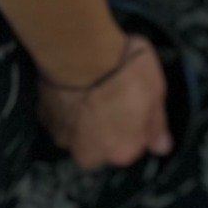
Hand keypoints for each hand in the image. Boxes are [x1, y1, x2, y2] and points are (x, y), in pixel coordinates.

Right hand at [36, 35, 173, 168]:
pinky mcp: (45, 120)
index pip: (134, 145)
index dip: (136, 123)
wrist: (80, 53)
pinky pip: (61, 119)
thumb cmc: (124, 70)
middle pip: (104, 144)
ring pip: (80, 133)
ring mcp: (65, 139)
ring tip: (92, 89)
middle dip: (109, 125)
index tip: (137, 103)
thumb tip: (162, 146)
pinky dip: (67, 109)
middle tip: (114, 94)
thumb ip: (157, 124)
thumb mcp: (156, 91)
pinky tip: (74, 88)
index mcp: (123, 150)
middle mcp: (92, 154)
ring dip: (86, 119)